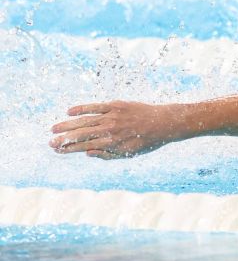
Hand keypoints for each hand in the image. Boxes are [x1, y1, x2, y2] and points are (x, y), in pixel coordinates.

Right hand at [49, 101, 184, 159]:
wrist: (164, 122)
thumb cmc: (146, 141)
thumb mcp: (129, 154)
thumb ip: (107, 155)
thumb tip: (87, 153)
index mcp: (112, 143)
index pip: (84, 146)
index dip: (69, 148)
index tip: (57, 149)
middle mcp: (110, 129)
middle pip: (81, 134)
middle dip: (64, 138)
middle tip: (50, 142)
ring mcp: (113, 116)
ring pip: (85, 120)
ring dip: (68, 125)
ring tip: (54, 128)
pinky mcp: (117, 105)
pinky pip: (96, 106)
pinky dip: (82, 108)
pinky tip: (70, 111)